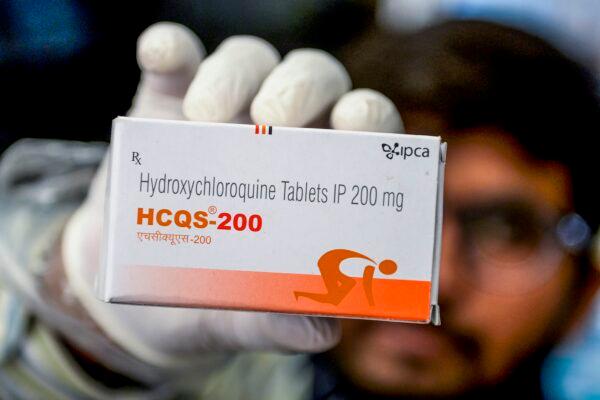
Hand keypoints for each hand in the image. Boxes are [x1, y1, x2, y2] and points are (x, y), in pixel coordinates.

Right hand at [62, 22, 403, 367]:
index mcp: (321, 178)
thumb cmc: (209, 296)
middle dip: (300, 88)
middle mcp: (283, 134)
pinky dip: (170, 50)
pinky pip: (173, 59)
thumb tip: (322, 329)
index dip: (369, 116)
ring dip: (234, 74)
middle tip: (272, 120)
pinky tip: (163, 56)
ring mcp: (223, 112)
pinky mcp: (166, 102)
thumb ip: (280, 323)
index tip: (354, 123)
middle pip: (314, 79)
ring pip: (250, 59)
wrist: (136, 286)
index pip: (366, 129)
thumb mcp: (244, 318)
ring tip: (203, 118)